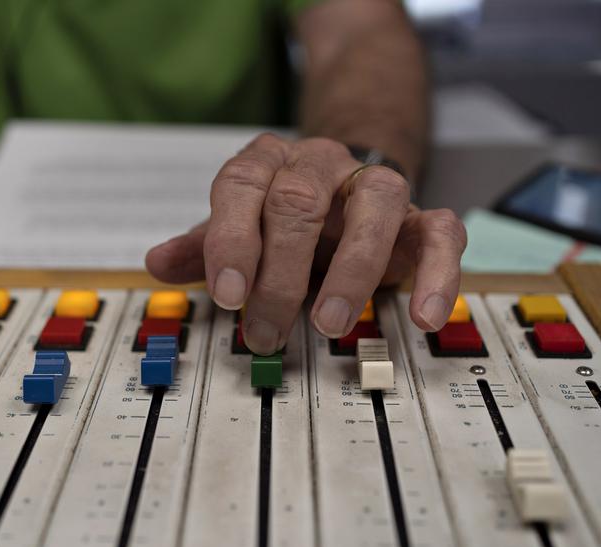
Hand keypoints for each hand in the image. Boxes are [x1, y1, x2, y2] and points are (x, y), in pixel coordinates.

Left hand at [145, 133, 466, 354]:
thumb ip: (202, 247)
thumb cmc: (281, 217)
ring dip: (352, 270)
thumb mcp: (237, 229)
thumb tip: (158, 264)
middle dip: (280, 272)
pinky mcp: (420, 217)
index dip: (232, 239)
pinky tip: (423, 318)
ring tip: (329, 325)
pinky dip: (438, 274)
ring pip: (375, 206)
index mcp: (267, 163)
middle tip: (264, 330)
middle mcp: (321, 163)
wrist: (343, 188)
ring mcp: (375, 186)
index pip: (242, 185)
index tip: (228, 294)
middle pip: (300, 201)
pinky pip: (442, 232)